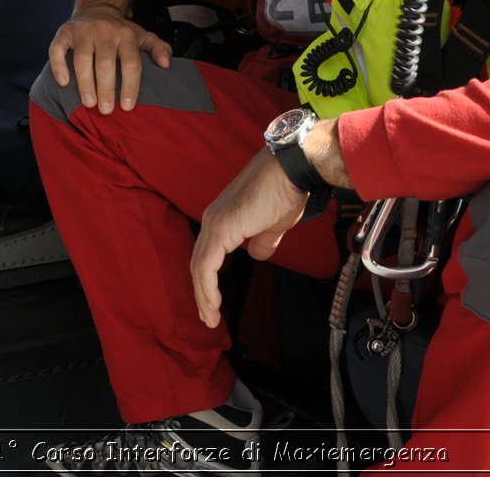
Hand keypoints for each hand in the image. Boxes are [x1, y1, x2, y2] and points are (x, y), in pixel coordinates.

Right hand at [46, 4, 171, 113]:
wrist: (96, 7)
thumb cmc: (120, 30)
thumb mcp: (143, 35)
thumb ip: (158, 48)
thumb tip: (166, 64)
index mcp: (126, 34)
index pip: (130, 63)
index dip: (130, 86)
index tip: (127, 107)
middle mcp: (104, 31)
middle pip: (105, 63)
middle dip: (106, 88)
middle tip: (106, 110)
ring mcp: (83, 31)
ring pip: (82, 58)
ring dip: (85, 83)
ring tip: (89, 103)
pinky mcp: (64, 32)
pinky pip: (57, 49)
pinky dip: (59, 66)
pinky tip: (64, 82)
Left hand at [190, 149, 307, 328]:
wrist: (291, 171)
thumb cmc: (285, 192)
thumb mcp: (273, 225)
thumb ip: (262, 242)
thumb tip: (257, 255)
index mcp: (222, 218)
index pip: (207, 255)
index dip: (207, 281)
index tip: (213, 305)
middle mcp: (212, 219)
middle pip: (198, 263)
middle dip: (202, 293)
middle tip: (209, 318)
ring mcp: (214, 224)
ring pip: (199, 267)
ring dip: (203, 296)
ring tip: (210, 319)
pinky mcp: (221, 229)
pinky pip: (207, 266)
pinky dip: (207, 288)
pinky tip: (213, 305)